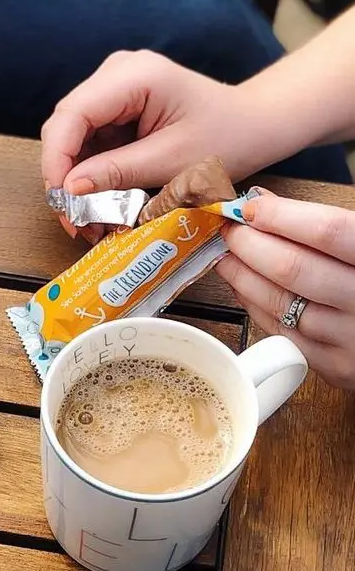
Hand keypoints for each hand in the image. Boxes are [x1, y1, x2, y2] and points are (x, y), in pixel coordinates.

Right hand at [40, 51, 263, 240]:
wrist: (254, 124)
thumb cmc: (227, 137)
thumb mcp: (173, 162)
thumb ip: (118, 172)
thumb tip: (70, 188)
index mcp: (133, 76)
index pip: (71, 116)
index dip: (57, 161)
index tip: (62, 201)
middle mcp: (115, 74)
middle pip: (63, 127)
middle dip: (63, 177)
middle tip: (76, 221)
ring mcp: (112, 89)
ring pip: (70, 139)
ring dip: (74, 182)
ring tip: (90, 220)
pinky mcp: (113, 109)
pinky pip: (86, 144)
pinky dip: (88, 177)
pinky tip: (100, 203)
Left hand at [217, 191, 354, 389]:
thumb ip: (337, 224)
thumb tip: (267, 203)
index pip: (330, 233)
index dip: (283, 217)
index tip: (252, 205)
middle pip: (296, 270)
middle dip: (252, 245)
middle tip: (230, 229)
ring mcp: (353, 341)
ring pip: (283, 305)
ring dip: (245, 277)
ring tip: (227, 256)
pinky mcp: (337, 368)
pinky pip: (284, 334)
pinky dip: (258, 307)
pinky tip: (246, 287)